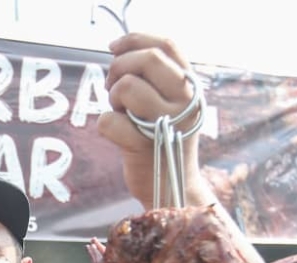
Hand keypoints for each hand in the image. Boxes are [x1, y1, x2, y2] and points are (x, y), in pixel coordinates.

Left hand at [98, 33, 208, 208]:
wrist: (173, 188)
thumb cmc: (164, 141)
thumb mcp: (170, 104)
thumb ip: (157, 78)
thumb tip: (120, 52)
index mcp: (191, 88)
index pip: (168, 46)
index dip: (136, 39)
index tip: (114, 47)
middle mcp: (184, 102)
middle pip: (147, 60)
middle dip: (119, 67)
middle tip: (112, 86)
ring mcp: (166, 124)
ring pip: (126, 86)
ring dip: (113, 97)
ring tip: (121, 112)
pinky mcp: (143, 146)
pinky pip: (108, 121)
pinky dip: (105, 124)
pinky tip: (117, 135)